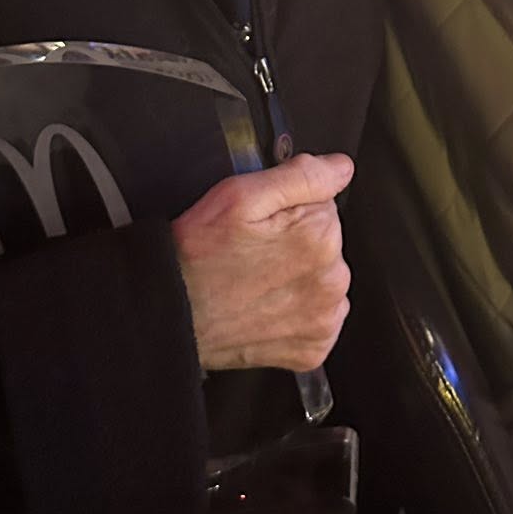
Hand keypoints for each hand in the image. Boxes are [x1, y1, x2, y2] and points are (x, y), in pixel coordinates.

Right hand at [172, 152, 352, 373]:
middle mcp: (331, 280)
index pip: (324, 204)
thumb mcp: (239, 195)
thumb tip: (340, 168)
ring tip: (256, 279)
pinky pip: (321, 314)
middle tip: (253, 252)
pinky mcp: (315, 345)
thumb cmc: (197, 257)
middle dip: (296, 240)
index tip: (262, 224)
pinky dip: (300, 308)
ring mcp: (324, 317)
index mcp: (319, 236)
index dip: (289, 208)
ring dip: (299, 274)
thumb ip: (301, 176)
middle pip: (328, 240)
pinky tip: (268, 303)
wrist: (172, 315)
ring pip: (325, 276)